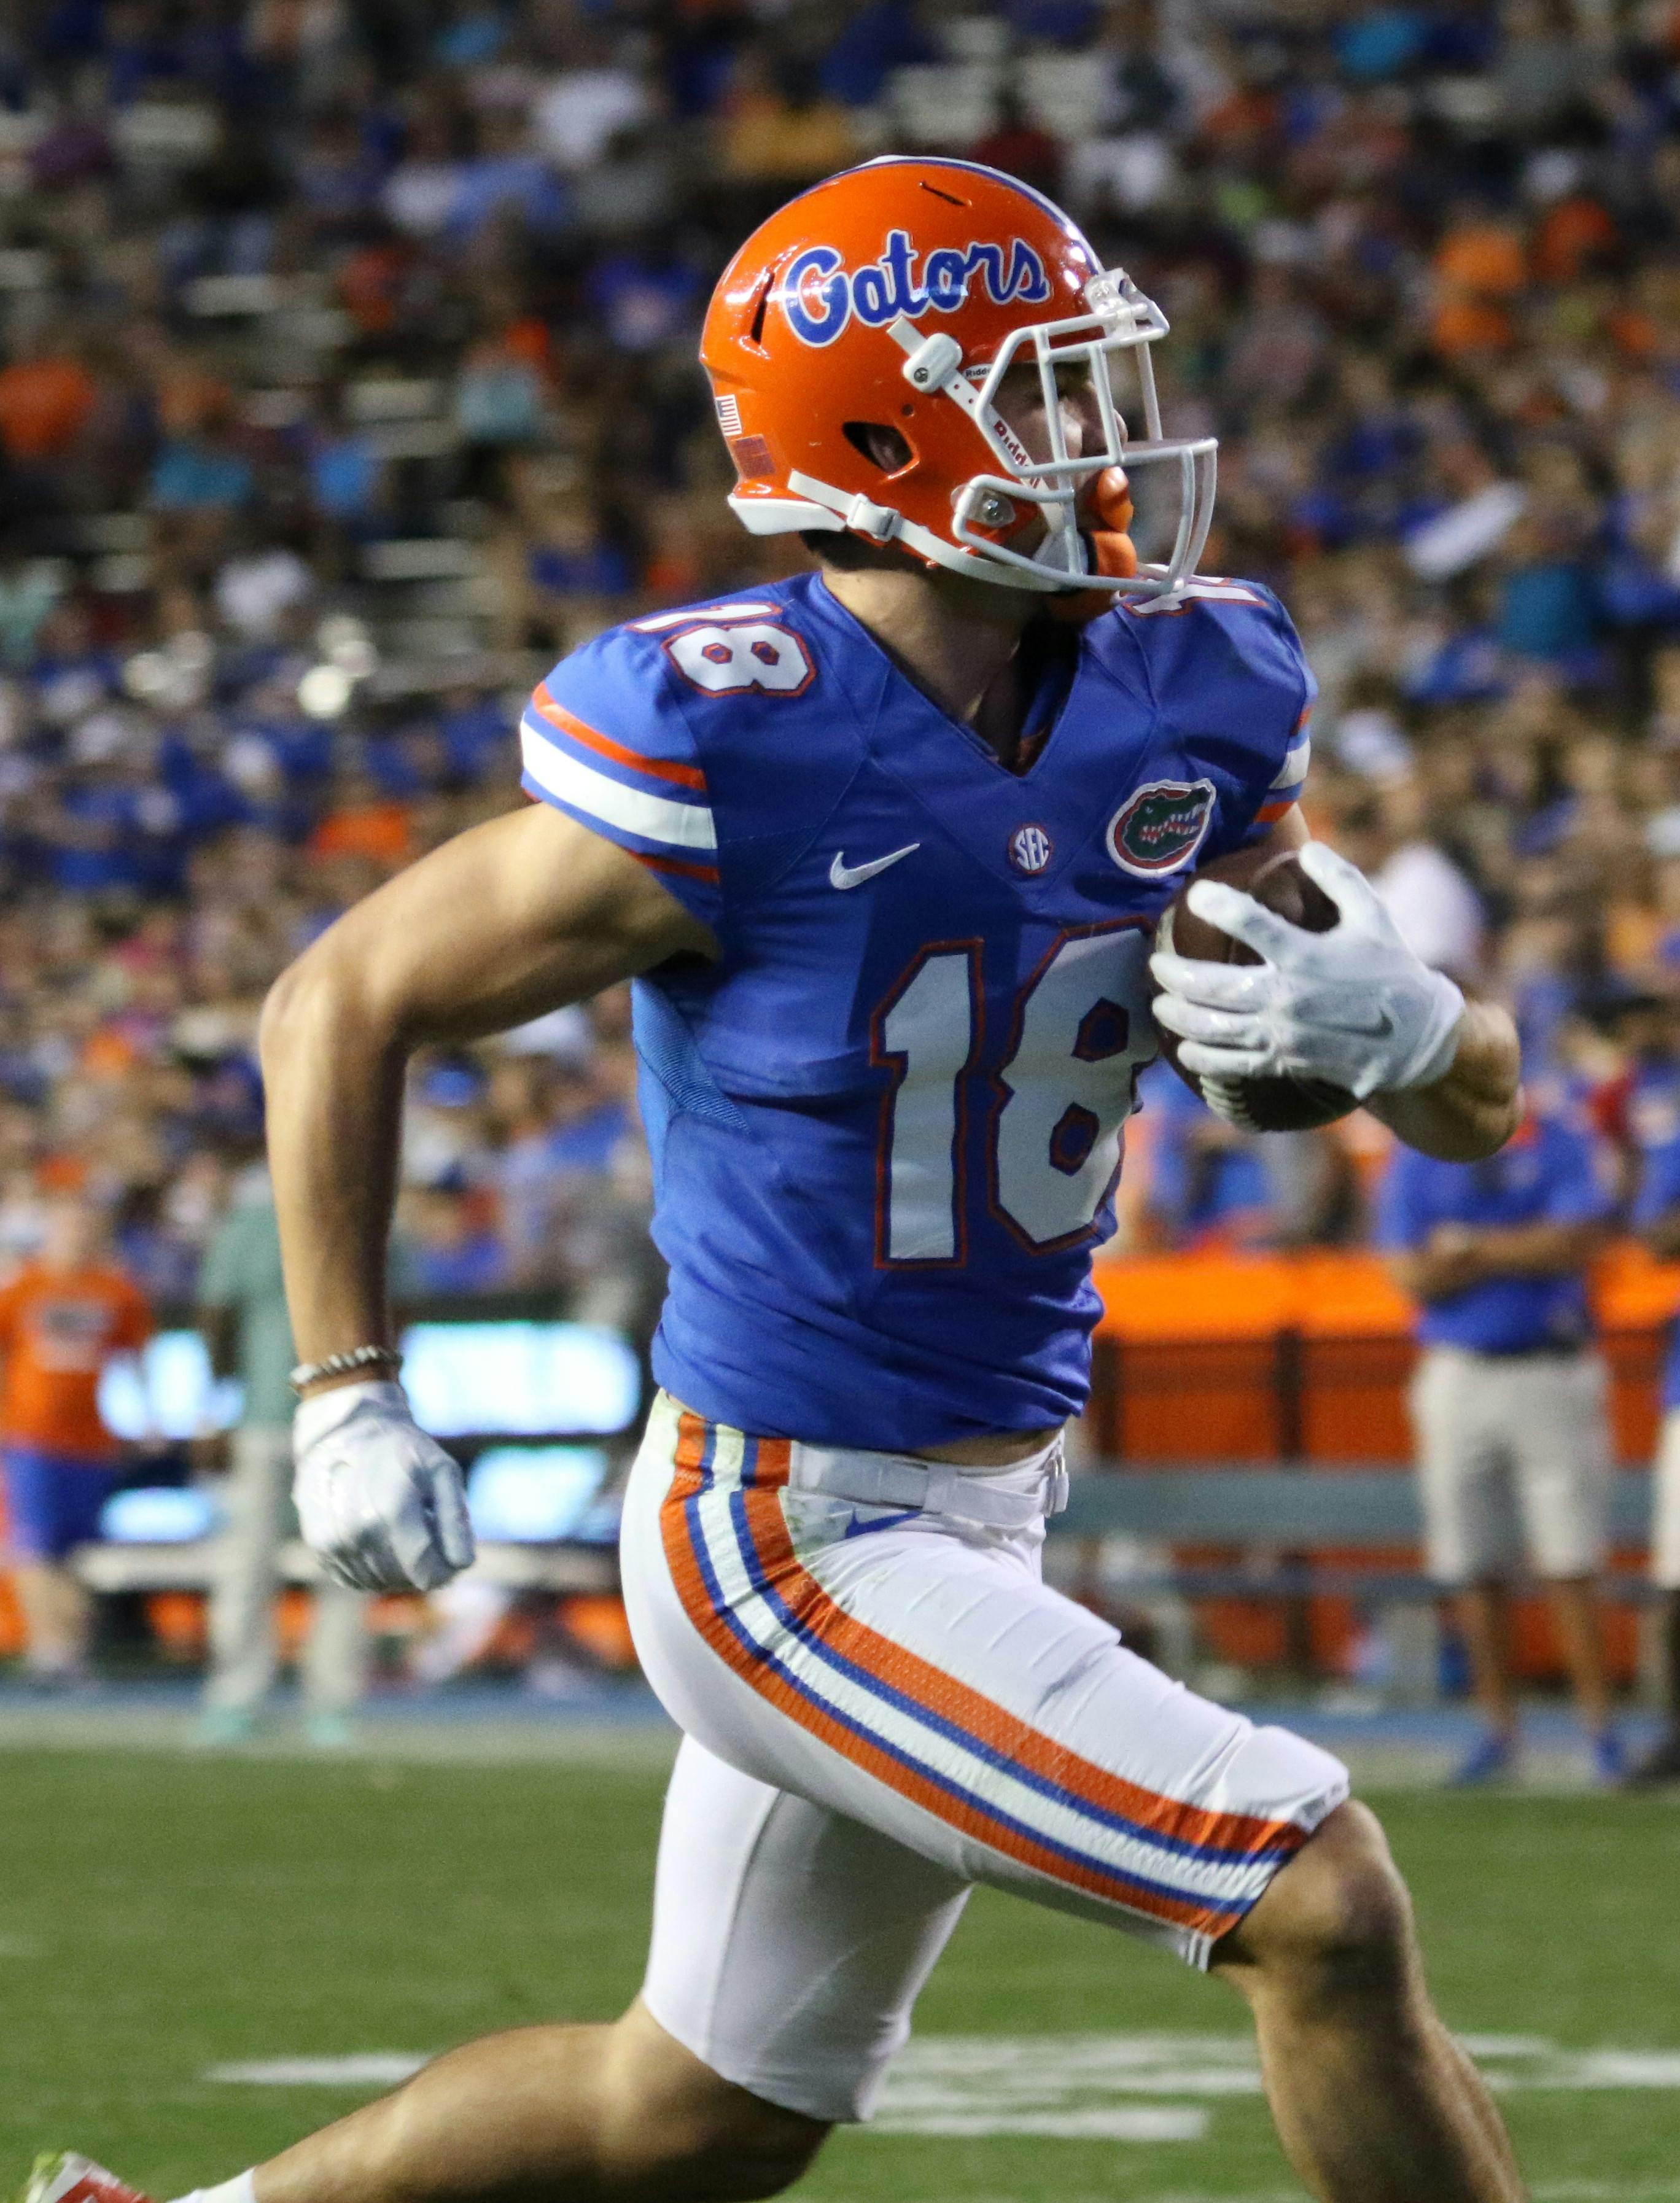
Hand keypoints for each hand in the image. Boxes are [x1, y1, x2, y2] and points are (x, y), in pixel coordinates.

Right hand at [293, 1379, 475, 1591]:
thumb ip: (455, 1519)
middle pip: (404, 1580)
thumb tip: (463, 1564)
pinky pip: (356, 1579)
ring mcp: (335, 1543)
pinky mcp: (321, 1548)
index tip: (452, 1554)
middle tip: (429, 1534)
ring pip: (379, 1583)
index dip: (445, 1571)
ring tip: (403, 1529)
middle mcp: (358, 1533)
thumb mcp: (441, 1471)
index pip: (426, 1573)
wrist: (344, 1432)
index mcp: (391, 1512)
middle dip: (424, 1566)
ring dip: (399, 1568)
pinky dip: (374, 1568)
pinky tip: (381, 1538)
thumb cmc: (402, 1450)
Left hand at [1150, 841, 1465, 1103]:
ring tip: (1158, 1005)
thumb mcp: (1373, 917)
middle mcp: (1289, 996)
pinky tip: (1184, 1048)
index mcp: (1308, 955)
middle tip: (1155, 964)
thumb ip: (1339, 878)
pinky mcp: (1285, 1060)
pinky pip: (1233, 1064)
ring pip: (1215, 1028)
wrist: (1416, 1038)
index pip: (1251, 924)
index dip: (1218, 905)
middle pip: (1214, 986)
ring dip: (1179, 1016)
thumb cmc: (1391, 970)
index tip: (1196, 896)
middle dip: (1175, 975)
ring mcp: (1284, 1033)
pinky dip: (1203, 1058)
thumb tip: (1307, 847)